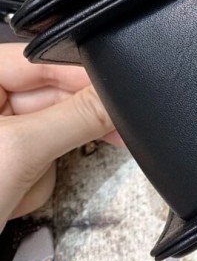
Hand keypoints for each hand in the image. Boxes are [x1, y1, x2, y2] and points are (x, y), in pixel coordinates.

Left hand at [0, 43, 119, 230]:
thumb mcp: (20, 151)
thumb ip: (78, 116)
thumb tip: (120, 96)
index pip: (42, 61)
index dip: (84, 77)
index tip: (120, 93)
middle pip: (50, 98)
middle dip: (65, 129)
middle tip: (111, 134)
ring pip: (48, 133)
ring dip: (45, 165)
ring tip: (19, 187)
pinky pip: (36, 162)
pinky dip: (33, 183)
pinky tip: (12, 199)